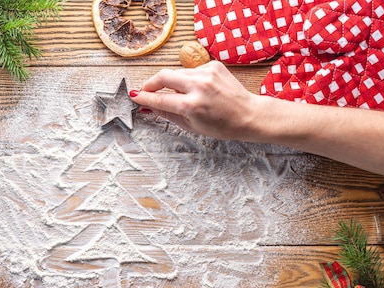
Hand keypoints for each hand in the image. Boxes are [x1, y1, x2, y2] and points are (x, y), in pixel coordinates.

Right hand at [130, 61, 261, 140]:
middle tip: (145, 91)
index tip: (134, 97)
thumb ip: (167, 114)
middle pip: (163, 76)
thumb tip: (148, 107)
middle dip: (150, 83)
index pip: (159, 99)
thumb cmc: (222, 126)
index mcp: (192, 106)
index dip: (144, 98)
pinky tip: (198, 91)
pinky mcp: (213, 65)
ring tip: (180, 96)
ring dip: (172, 83)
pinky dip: (188, 80)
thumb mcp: (191, 126)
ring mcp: (207, 73)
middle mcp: (198, 86)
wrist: (249, 114)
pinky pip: (191, 71)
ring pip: (177, 73)